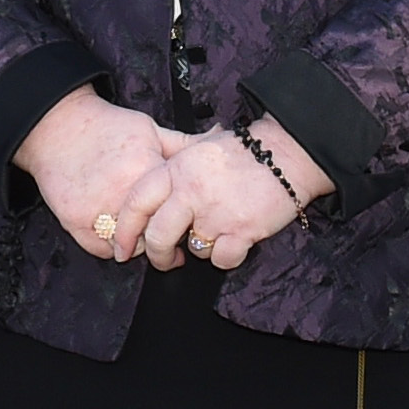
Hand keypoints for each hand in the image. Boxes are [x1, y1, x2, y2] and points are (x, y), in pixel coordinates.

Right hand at [11, 90, 182, 261]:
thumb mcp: (150, 129)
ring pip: (131, 246)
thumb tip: (220, 137)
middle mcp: (122, 193)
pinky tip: (117, 232)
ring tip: (139, 228)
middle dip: (162, 233)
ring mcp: (97, 210)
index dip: (183, 217)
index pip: (176, 209)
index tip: (186, 221)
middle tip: (165, 232)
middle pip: (155, 232)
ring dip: (138, 242)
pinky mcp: (75, 222)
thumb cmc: (107, 128)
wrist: (58, 126)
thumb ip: (184, 142)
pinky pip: (103, 250)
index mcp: (145, 169)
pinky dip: (112, 246)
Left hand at [134, 121, 320, 271]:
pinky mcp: (241, 230)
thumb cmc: (242, 152)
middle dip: (157, 255)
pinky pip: (221, 259)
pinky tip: (233, 240)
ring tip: (216, 229)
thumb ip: (171, 167)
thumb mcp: (197, 149)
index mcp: (176, 169)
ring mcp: (216, 213)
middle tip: (164, 259)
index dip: (124, 230)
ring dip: (200, 248)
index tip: (121, 247)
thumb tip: (145, 194)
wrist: (286, 154)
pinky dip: (225, 256)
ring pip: (192, 249)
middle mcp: (191, 191)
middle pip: (158, 236)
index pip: (137, 202)